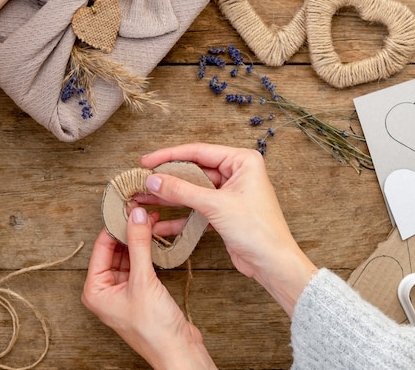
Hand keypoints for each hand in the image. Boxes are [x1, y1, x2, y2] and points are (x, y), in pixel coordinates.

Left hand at [82, 207, 216, 369]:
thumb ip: (139, 245)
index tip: (128, 207)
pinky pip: (140, 265)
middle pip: (115, 250)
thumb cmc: (154, 329)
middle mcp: (105, 290)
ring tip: (153, 220)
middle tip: (143, 212)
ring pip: (129, 256)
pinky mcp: (140, 292)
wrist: (178, 351)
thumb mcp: (144, 281)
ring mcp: (123, 291)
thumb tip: (135, 216)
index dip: (115, 226)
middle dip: (130, 231)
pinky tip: (156, 239)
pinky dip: (148, 251)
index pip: (101, 247)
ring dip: (140, 240)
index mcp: (95, 290)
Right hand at [137, 143, 317, 315]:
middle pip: (193, 170)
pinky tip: (159, 222)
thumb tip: (154, 180)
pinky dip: (179, 215)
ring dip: (169, 196)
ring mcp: (229, 193)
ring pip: (192, 189)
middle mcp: (236, 173)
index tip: (146, 161)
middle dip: (166, 178)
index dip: (169, 155)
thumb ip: (181, 190)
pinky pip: (196, 207)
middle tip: (141, 181)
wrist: (272, 264)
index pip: (198, 151)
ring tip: (143, 198)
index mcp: (241, 161)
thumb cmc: (257, 230)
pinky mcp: (223, 211)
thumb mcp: (215, 205)